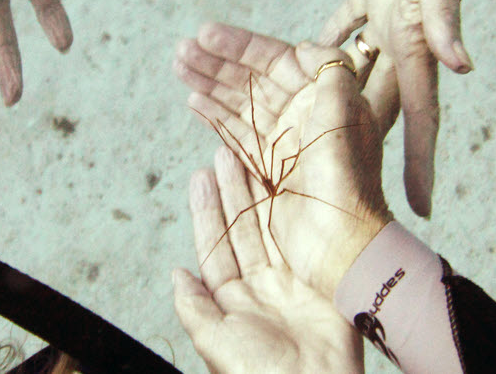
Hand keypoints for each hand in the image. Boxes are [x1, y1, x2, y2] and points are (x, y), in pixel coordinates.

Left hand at [173, 147, 363, 373]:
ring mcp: (290, 282)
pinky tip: (286, 184)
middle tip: (224, 154)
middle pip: (242, 230)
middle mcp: (259, 288)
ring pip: (271, 228)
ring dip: (260, 194)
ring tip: (249, 157)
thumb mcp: (215, 341)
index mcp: (231, 302)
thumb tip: (176, 274)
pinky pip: (302, 239)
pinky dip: (293, 212)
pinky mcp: (319, 281)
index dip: (207, 212)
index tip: (200, 178)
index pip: (215, 247)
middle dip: (233, 193)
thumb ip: (194, 307)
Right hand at [175, 22, 391, 297]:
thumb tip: (303, 46)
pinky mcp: (267, 169)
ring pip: (239, 103)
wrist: (341, 240)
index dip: (240, 45)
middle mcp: (301, 114)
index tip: (206, 33)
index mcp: (321, 95)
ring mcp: (283, 141)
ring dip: (209, 83)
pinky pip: (235, 133)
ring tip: (179, 66)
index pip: (275, 60)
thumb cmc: (347, 177)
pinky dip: (213, 115)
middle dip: (216, 62)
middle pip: (252, 78)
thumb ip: (330, 70)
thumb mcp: (346, 113)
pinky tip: (193, 100)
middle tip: (181, 50)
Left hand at [320, 0, 495, 216]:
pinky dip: (328, 38)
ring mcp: (391, 16)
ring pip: (353, 66)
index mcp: (417, 47)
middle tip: (340, 180)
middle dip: (360, 142)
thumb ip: (446, 14)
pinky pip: (347, 23)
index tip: (421, 209)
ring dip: (330, 90)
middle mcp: (404, 41)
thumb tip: (462, 66)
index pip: (420, 119)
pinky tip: (308, 53)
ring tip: (306, 122)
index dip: (420, 164)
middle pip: (377, 105)